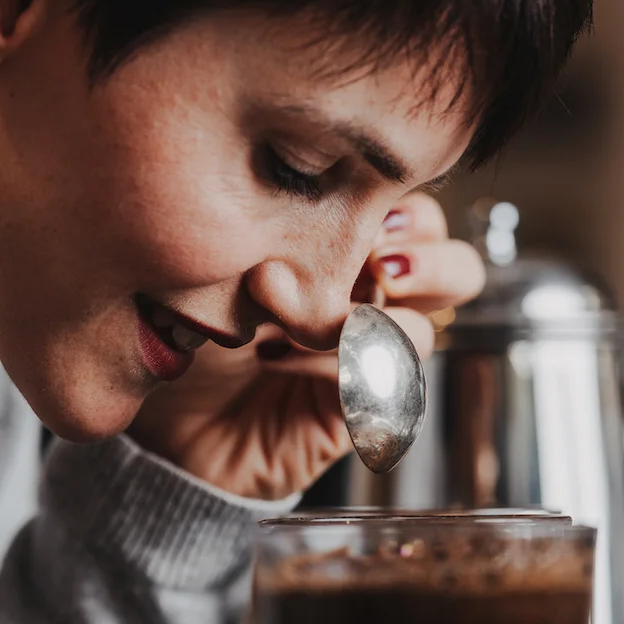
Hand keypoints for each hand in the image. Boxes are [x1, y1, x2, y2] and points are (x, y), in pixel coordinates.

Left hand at [128, 193, 485, 499]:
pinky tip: (271, 357)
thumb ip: (267, 229)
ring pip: (424, 332)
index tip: (355, 205)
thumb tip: (291, 218)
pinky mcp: (357, 413)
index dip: (405, 208)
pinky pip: (374, 386)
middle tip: (372, 263)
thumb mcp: (221, 259)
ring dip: (366, 318)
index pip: (418, 214)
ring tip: (303, 315)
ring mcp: (372, 361)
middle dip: (425, 259)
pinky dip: (326, 364)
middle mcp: (375, 303)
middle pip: (459, 270)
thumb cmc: (185, 325)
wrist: (165, 417)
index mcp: (354, 250)